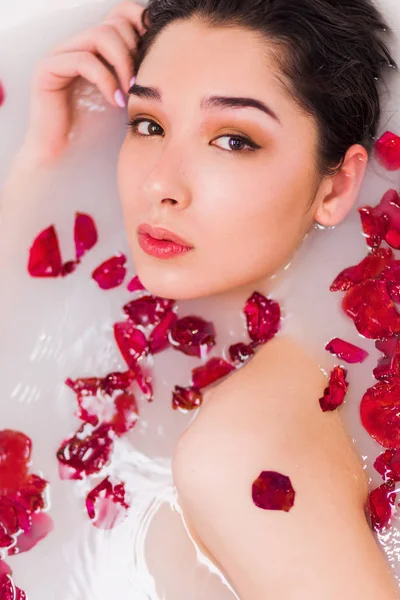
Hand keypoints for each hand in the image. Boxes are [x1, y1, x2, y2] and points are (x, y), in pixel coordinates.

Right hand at [22, 1, 146, 166]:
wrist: (66, 153)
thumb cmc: (97, 129)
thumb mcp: (126, 95)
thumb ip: (139, 73)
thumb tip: (170, 57)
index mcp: (95, 46)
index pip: (121, 13)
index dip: (142, 26)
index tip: (156, 56)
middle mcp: (77, 43)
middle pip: (115, 23)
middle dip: (134, 52)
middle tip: (141, 83)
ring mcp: (60, 53)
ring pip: (101, 36)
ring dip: (123, 65)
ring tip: (129, 92)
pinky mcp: (47, 68)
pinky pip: (84, 60)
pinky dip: (105, 80)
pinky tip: (115, 101)